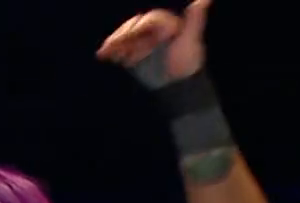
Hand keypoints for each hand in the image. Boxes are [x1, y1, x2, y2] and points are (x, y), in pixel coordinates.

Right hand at [97, 0, 211, 84]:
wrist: (177, 86)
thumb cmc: (186, 63)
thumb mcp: (191, 40)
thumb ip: (195, 19)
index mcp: (166, 23)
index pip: (148, 20)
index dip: (137, 28)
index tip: (128, 38)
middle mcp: (154, 29)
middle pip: (133, 26)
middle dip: (122, 35)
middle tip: (111, 46)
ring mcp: (142, 41)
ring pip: (124, 36)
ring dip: (114, 43)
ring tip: (105, 52)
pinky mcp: (133, 52)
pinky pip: (119, 48)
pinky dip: (111, 50)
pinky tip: (103, 55)